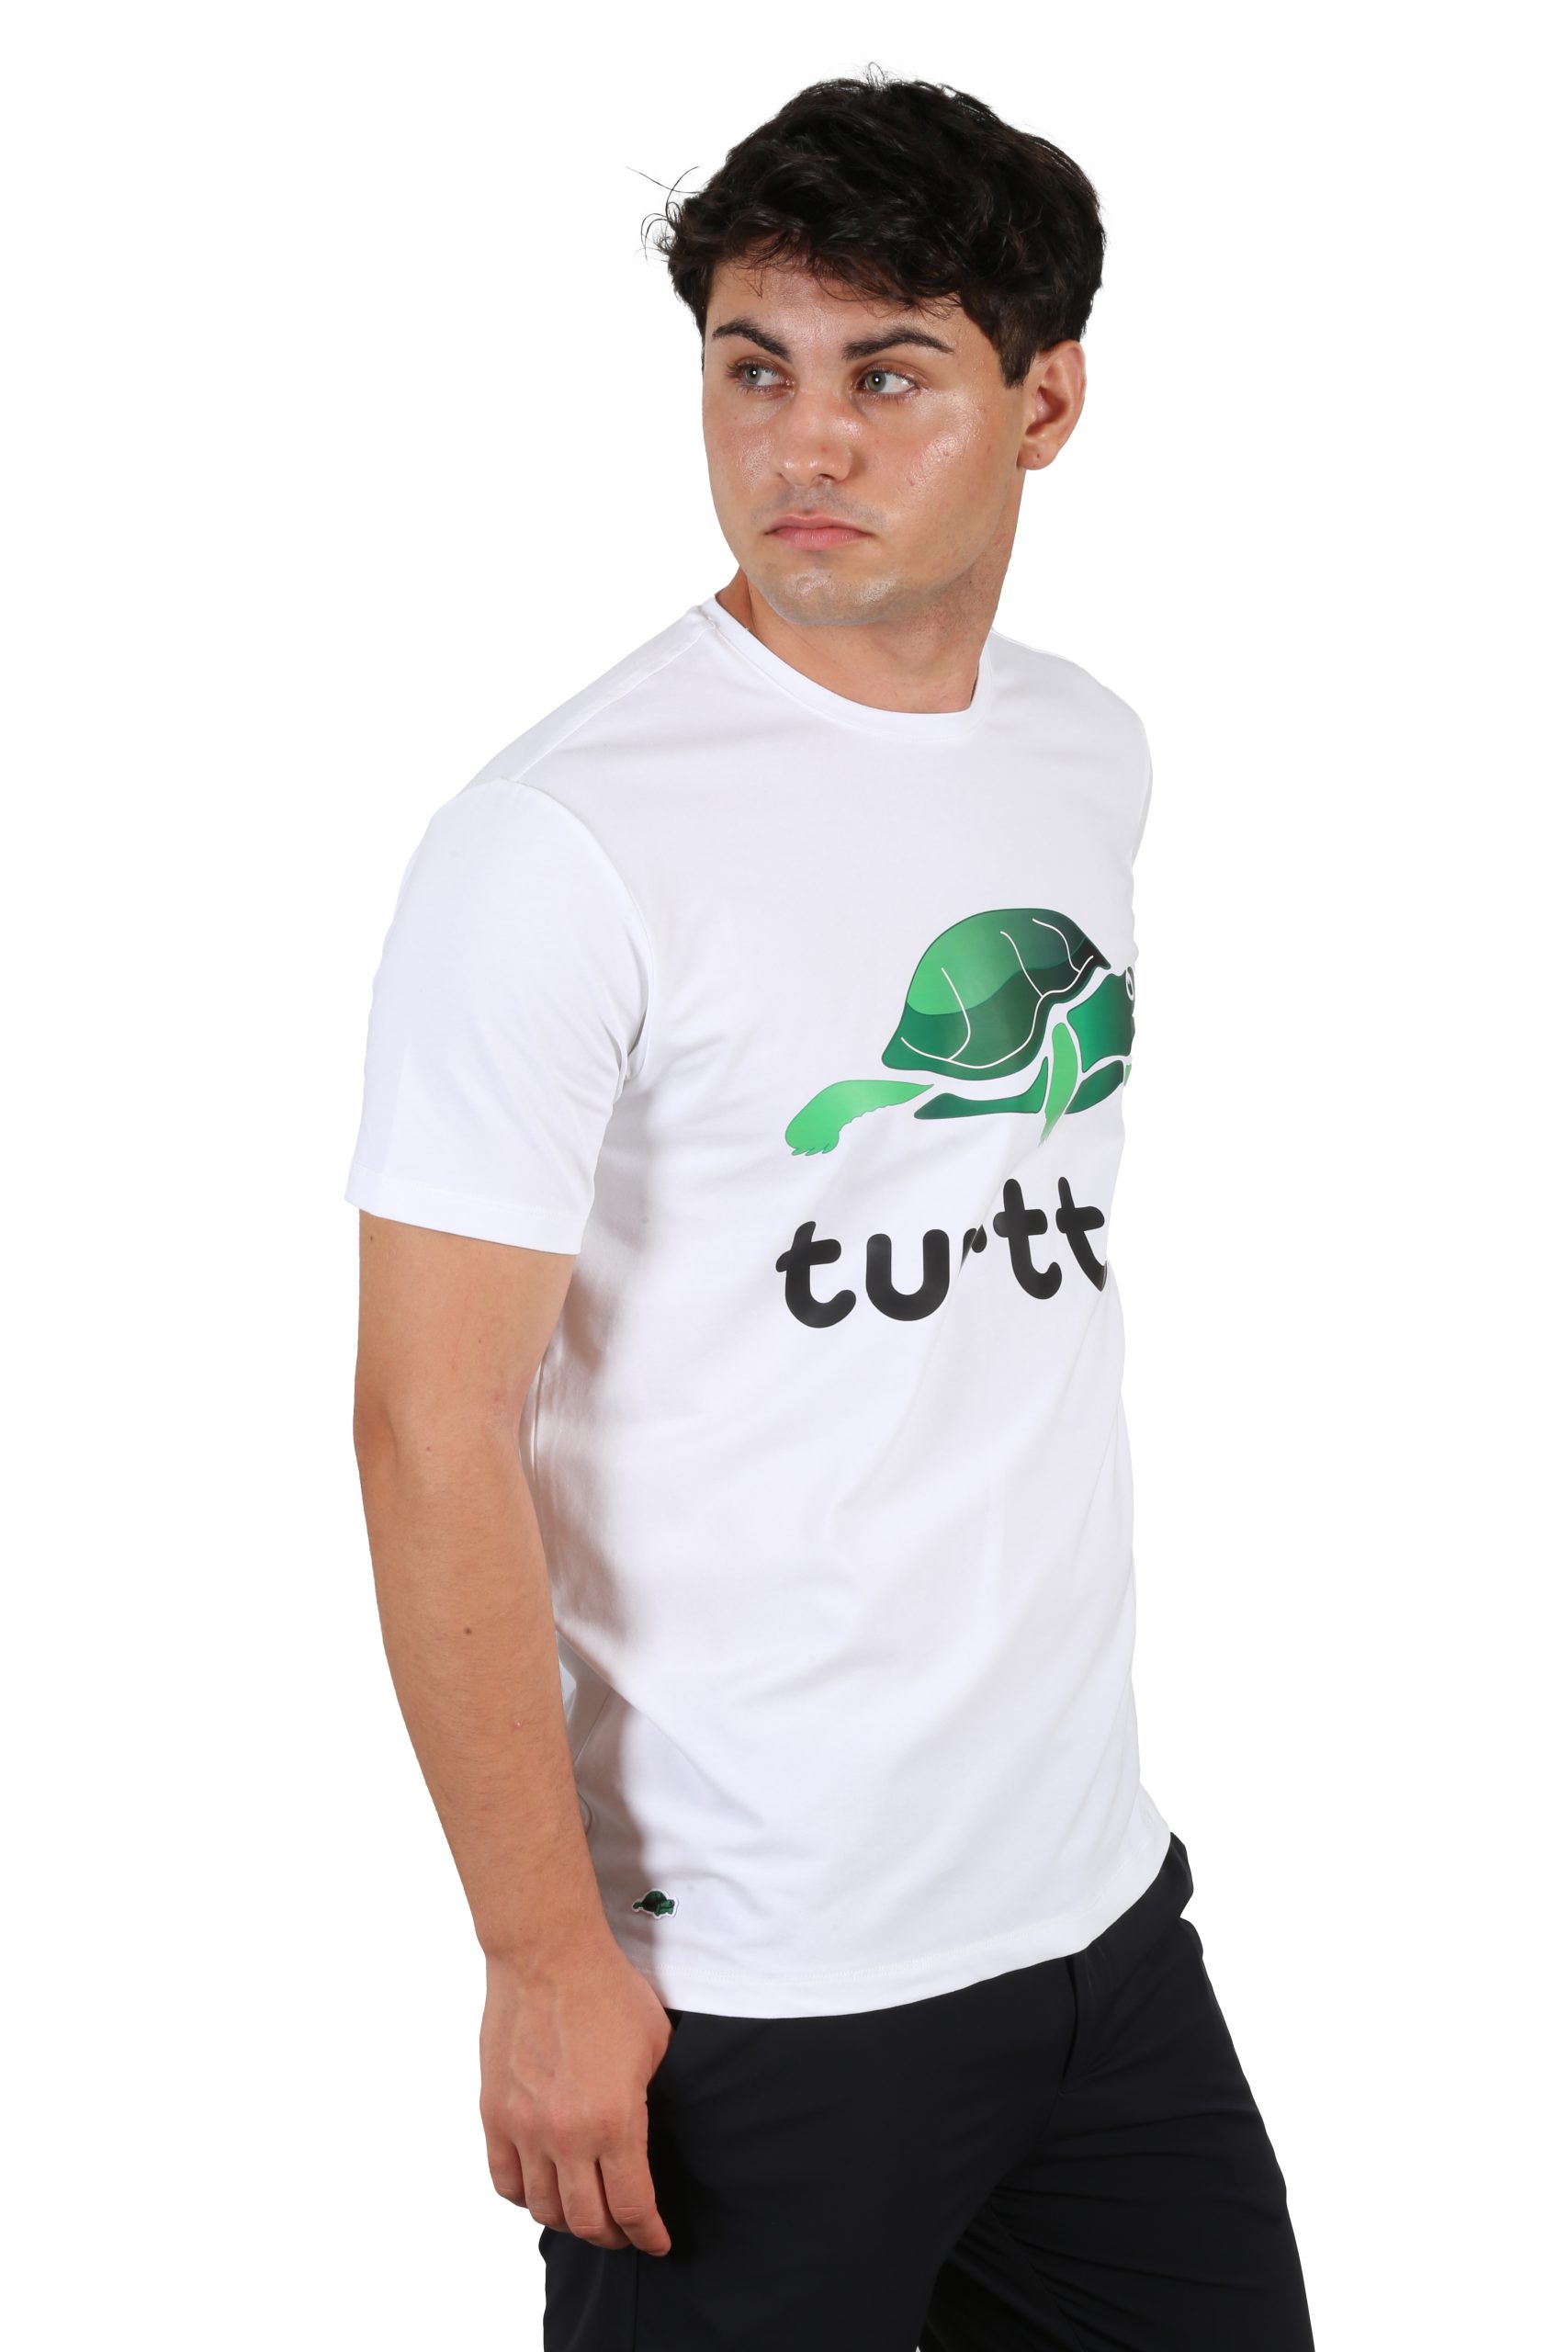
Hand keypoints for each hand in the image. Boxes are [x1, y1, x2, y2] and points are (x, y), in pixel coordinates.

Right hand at [479, 1937, 675, 2253]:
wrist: (547, 1954)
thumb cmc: (607, 1989)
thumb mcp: (654, 2045)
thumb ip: (648, 2098)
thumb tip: (644, 2131)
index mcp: (615, 2120)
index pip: (632, 2207)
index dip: (648, 2235)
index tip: (657, 2242)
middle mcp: (567, 2135)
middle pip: (587, 2220)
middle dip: (613, 2236)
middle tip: (625, 2232)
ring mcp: (525, 2128)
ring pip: (543, 2209)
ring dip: (568, 2220)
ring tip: (584, 2212)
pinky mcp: (494, 2115)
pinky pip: (505, 2181)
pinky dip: (525, 2197)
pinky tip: (542, 2189)